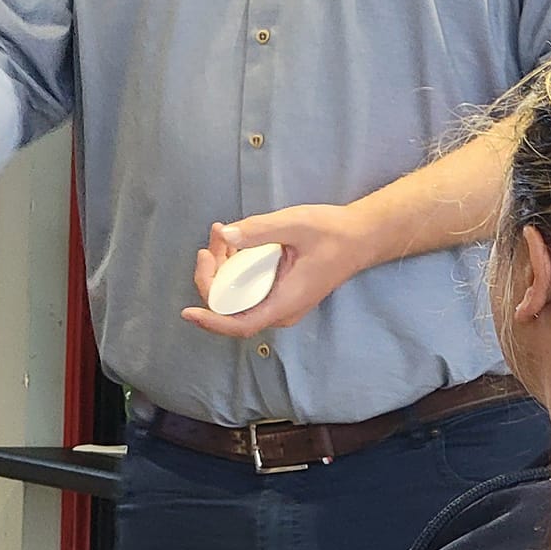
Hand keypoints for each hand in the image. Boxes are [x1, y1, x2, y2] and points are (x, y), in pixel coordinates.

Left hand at [182, 203, 375, 336]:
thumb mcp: (295, 225)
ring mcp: (282, 303)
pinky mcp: (281, 292)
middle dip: (214, 277)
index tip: (188, 313)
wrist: (362, 237)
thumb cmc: (333, 233)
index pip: (241, 324)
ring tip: (221, 234)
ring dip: (223, 269)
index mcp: (285, 302)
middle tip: (213, 242)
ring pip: (240, 296)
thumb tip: (224, 234)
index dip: (212, 322)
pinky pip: (250, 288)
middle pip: (234, 307)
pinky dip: (236, 268)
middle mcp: (281, 309)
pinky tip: (234, 242)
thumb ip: (258, 230)